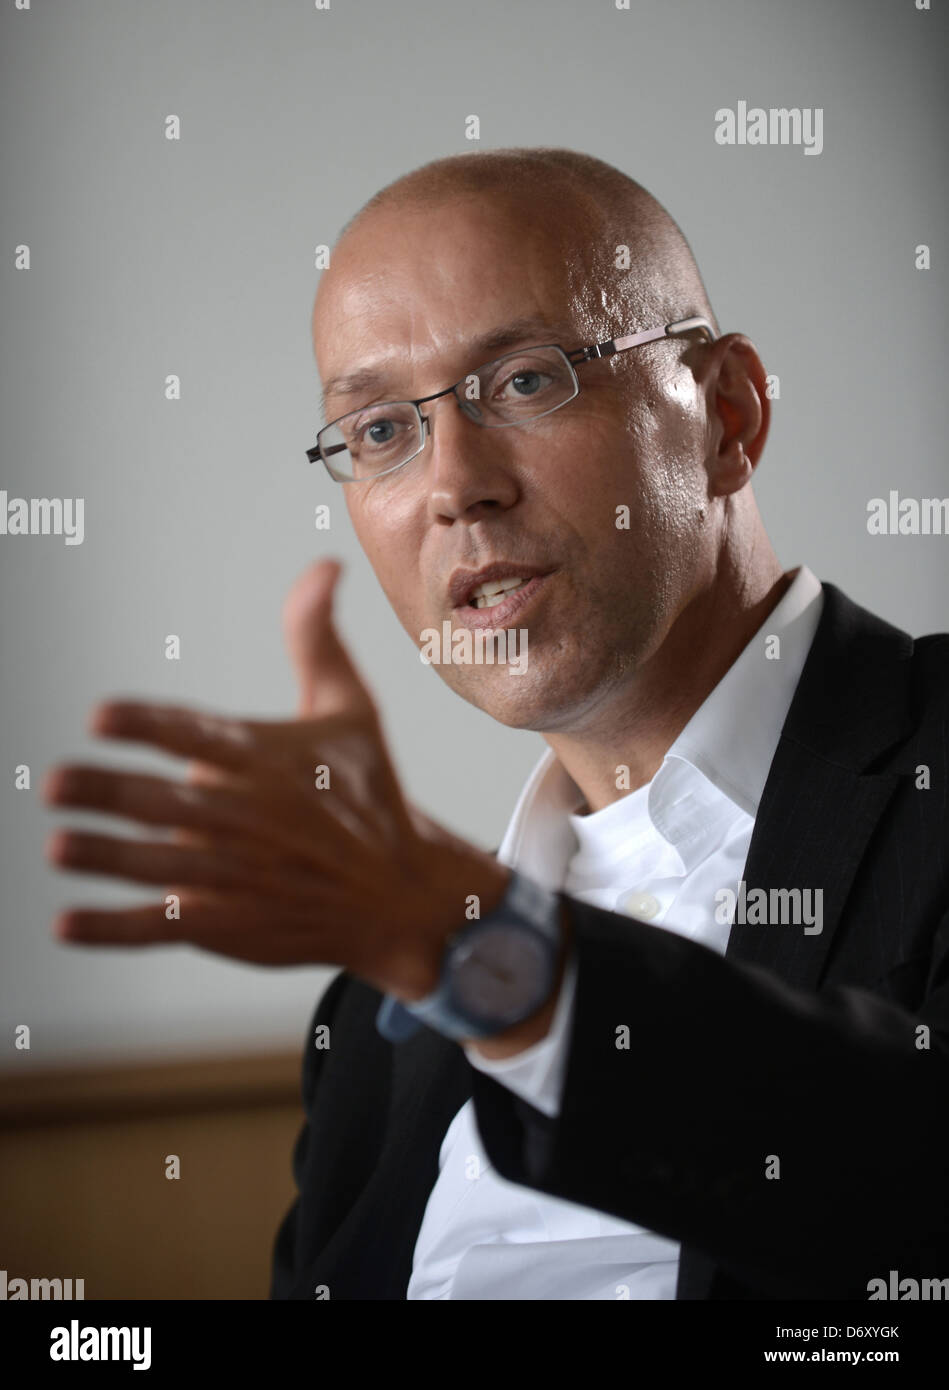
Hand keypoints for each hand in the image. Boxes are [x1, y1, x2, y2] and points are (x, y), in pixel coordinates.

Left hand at [42, 559, 510, 1002]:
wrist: (399, 894)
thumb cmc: (368, 793)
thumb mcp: (352, 708)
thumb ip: (316, 637)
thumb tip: (323, 564)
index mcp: (269, 760)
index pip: (200, 735)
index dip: (150, 726)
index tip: (101, 716)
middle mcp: (250, 817)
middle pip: (169, 803)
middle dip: (110, 793)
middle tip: (57, 783)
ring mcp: (239, 875)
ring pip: (161, 865)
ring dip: (107, 857)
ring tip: (59, 844)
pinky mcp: (230, 924)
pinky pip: (163, 927)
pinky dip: (114, 929)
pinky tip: (66, 924)